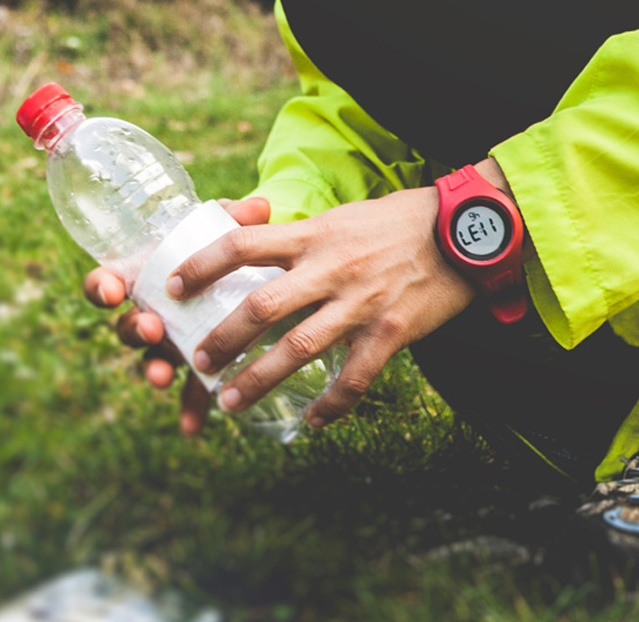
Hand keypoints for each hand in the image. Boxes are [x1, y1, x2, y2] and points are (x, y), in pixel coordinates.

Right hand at [82, 196, 271, 435]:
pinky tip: (193, 427)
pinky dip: (190, 406)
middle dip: (135, 330)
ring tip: (162, 377)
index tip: (112, 289)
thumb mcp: (232, 229)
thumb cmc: (231, 248)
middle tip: (152, 328)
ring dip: (153, 368)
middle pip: (128, 325)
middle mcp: (154, 310)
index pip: (110, 280)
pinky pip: (189, 388)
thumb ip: (239, 217)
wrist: (252, 275)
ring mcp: (174, 340)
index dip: (103, 286)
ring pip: (153, 359)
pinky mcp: (198, 363)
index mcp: (149, 275)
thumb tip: (260, 205)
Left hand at [166, 186, 476, 428]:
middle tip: (196, 363)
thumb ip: (306, 234)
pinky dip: (331, 405)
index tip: (174, 286)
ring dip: (259, 380)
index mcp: (316, 236)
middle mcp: (332, 269)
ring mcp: (361, 304)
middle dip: (221, 340)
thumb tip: (264, 245)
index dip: (202, 266)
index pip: (243, 245)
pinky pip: (354, 378)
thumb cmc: (401, 220)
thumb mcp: (345, 216)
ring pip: (299, 349)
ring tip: (230, 403)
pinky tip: (313, 423)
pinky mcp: (391, 332)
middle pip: (261, 308)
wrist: (464, 232)